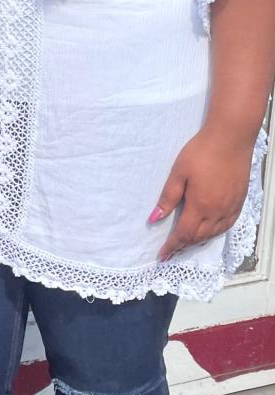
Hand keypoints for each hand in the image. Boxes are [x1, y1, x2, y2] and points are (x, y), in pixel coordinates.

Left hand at [151, 127, 254, 260]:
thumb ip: (167, 198)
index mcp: (200, 205)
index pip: (184, 234)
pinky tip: (210, 230)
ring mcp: (231, 207)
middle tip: (172, 250)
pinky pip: (227, 225)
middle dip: (184, 246)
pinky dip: (215, 232)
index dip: (172, 246)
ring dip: (199, 241)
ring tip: (187, 243)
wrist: (231, 138)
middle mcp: (217, 211)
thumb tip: (154, 218)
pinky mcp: (240, 201)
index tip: (162, 255)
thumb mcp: (178, 173)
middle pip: (199, 237)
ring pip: (214, 233)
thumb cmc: (201, 152)